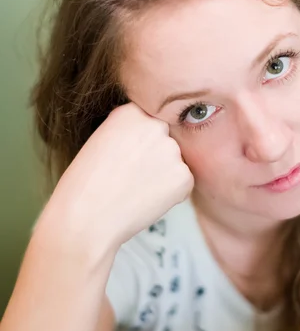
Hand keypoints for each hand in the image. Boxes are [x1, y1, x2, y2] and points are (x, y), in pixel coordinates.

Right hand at [37, 103, 193, 251]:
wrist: (85, 218)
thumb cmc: (85, 185)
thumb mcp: (100, 140)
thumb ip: (128, 131)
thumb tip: (151, 134)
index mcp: (131, 112)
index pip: (148, 122)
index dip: (138, 143)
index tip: (126, 157)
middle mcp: (155, 125)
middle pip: (165, 139)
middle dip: (155, 156)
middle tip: (132, 177)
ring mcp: (172, 150)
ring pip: (175, 162)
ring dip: (164, 175)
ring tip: (135, 190)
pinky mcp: (183, 176)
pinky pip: (183, 183)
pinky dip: (172, 194)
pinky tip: (146, 200)